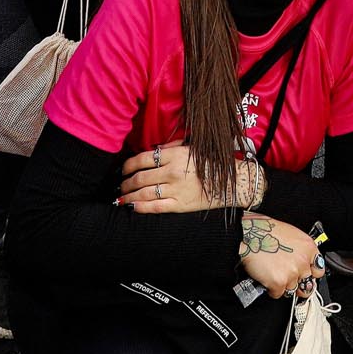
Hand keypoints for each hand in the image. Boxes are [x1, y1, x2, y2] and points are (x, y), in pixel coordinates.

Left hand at [118, 142, 260, 212]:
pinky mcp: (180, 205)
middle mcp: (173, 172)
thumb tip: (152, 150)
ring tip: (122, 197)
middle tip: (121, 185)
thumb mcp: (192, 147)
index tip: (123, 169)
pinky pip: (155, 207)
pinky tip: (132, 207)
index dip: (128, 165)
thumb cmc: (211, 163)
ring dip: (129, 196)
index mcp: (175, 155)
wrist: (231, 182)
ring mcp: (176, 190)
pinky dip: (140, 207)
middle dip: (126, 183)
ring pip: (144, 193)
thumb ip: (171, 146)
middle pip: (140, 177)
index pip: (143, 159)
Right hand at [238, 215, 319, 299]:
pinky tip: (265, 277)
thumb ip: (300, 250)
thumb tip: (301, 262)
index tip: (303, 275)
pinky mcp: (279, 282)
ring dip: (282, 285)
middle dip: (295, 281)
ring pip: (291, 289)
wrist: (248, 234)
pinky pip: (277, 294)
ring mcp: (292, 273)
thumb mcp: (291, 235)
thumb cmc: (265, 231)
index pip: (318, 270)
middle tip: (285, 276)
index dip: (309, 274)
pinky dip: (270, 289)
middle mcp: (303, 261)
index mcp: (308, 247)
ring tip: (271, 273)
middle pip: (305, 282)